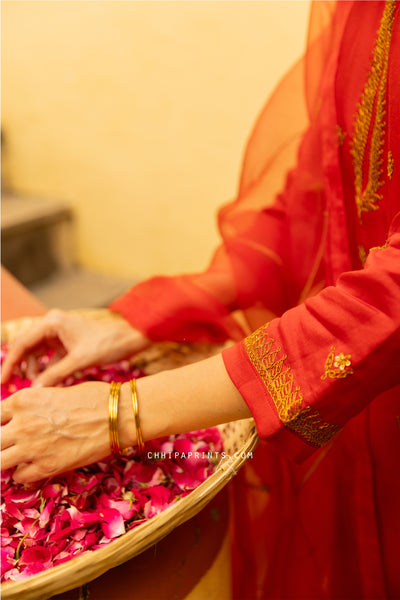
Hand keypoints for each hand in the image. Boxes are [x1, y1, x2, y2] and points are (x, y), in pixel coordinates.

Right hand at [1, 309, 149, 386]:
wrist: (129, 338)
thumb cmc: (107, 344)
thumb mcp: (79, 361)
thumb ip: (55, 375)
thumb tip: (34, 390)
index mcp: (52, 322)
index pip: (22, 343)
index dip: (10, 363)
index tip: (3, 381)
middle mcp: (52, 324)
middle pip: (26, 346)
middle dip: (18, 366)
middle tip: (10, 385)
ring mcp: (59, 332)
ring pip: (36, 351)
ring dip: (32, 368)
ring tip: (32, 385)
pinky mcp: (66, 340)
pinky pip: (48, 355)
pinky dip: (45, 367)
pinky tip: (44, 381)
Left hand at [1, 381, 134, 482]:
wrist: (118, 416)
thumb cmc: (93, 398)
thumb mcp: (54, 392)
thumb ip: (31, 406)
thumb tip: (19, 417)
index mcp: (23, 399)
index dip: (0, 422)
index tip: (5, 426)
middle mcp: (22, 423)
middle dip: (0, 442)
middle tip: (10, 444)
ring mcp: (32, 448)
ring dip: (6, 459)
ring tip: (17, 456)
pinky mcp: (47, 467)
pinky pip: (19, 476)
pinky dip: (23, 472)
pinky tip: (34, 464)